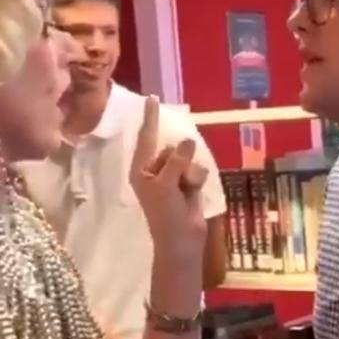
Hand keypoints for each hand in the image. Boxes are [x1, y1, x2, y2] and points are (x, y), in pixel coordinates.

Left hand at [130, 96, 206, 266]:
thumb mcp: (166, 184)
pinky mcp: (188, 185)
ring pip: (187, 159)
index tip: (152, 98)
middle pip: (172, 148)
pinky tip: (194, 194)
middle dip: (180, 159)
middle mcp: (155, 171)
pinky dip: (197, 180)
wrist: (181, 240)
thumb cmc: (166, 214)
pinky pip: (197, 169)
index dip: (150, 119)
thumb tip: (188, 141)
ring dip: (190, 173)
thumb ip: (176, 160)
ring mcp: (172, 178)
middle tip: (178, 181)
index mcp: (141, 170)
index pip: (146, 138)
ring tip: (187, 191)